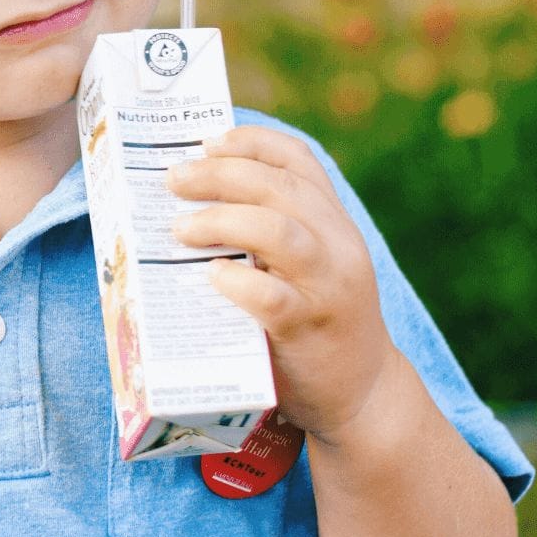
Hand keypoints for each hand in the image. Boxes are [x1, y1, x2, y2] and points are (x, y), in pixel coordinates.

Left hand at [166, 126, 403, 443]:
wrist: (362, 394)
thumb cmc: (312, 318)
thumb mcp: (306, 263)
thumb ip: (267, 230)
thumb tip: (185, 197)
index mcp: (332, 221)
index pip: (297, 159)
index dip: (249, 142)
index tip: (206, 142)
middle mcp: (337, 245)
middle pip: (278, 186)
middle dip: (218, 174)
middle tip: (173, 179)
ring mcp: (327, 287)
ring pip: (278, 232)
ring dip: (221, 221)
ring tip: (180, 228)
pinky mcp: (308, 329)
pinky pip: (272, 297)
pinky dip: (236, 281)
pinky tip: (209, 277)